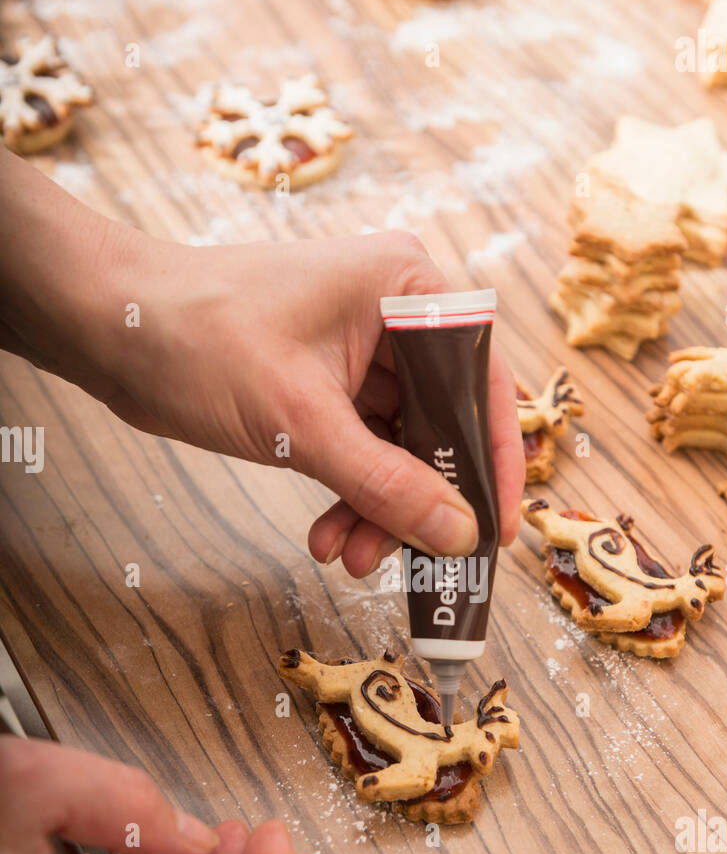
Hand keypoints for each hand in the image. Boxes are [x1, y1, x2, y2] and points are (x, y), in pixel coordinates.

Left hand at [0, 150, 523, 576]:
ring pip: (401, 447)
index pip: (481, 382)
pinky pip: (364, 450)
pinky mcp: (327, 383)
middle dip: (422, 499)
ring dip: (381, 508)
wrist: (106, 327)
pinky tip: (328, 536)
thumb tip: (458, 534)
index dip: (493, 462)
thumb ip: (385, 484)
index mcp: (405, 289)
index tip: (494, 532)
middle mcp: (394, 313)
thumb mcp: (301, 423)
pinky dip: (352, 495)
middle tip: (414, 564)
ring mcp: (360, 349)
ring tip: (350, 557)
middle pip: (443, 423)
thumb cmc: (195, 338)